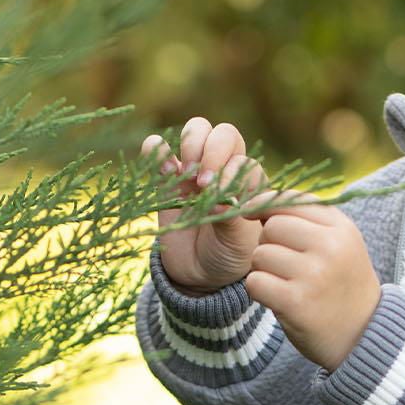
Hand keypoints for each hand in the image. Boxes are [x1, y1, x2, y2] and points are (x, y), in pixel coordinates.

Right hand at [140, 117, 271, 292]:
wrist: (199, 276)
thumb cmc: (228, 257)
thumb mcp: (236, 244)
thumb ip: (231, 219)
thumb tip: (218, 198)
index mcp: (248, 183)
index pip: (242, 158)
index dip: (229, 171)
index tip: (217, 195)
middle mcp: (224, 170)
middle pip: (223, 133)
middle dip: (211, 151)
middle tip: (201, 183)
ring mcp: (195, 170)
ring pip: (197, 129)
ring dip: (191, 144)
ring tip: (186, 176)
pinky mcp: (166, 177)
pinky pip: (157, 147)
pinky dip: (156, 149)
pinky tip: (164, 172)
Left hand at [239, 184, 383, 371]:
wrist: (362, 337)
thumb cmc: (341, 287)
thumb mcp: (339, 245)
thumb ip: (305, 220)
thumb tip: (253, 204)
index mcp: (341, 228)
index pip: (290, 200)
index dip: (266, 205)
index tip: (254, 217)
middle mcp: (330, 247)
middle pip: (271, 226)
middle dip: (268, 244)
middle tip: (285, 266)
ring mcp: (313, 275)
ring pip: (260, 255)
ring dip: (264, 271)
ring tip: (287, 284)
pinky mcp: (296, 302)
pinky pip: (255, 282)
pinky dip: (260, 292)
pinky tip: (278, 299)